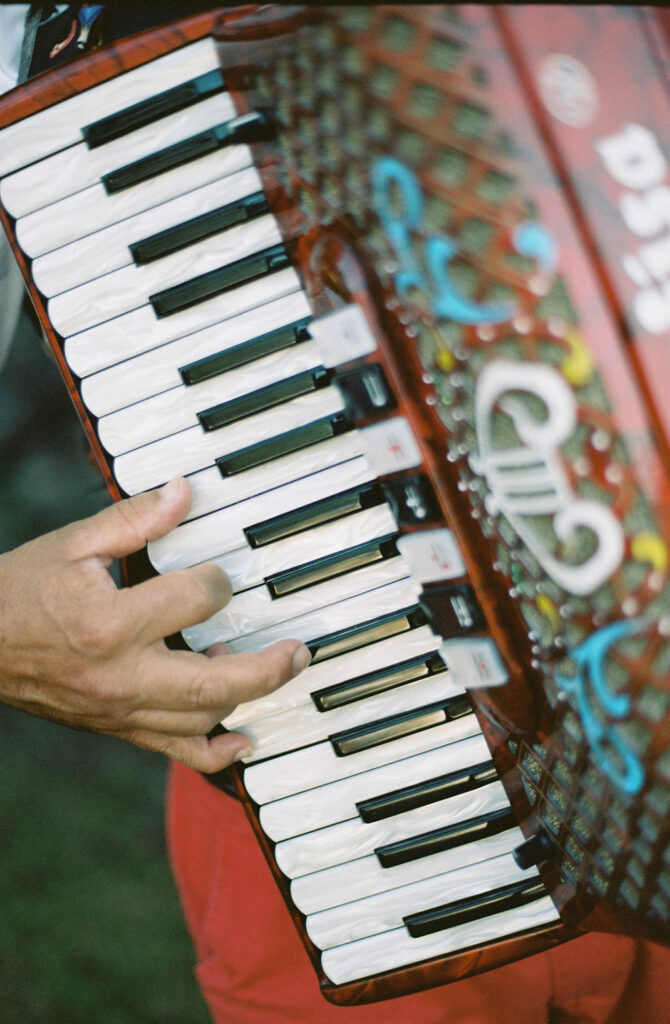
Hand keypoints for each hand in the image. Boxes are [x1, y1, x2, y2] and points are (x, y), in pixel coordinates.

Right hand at [0, 477, 310, 771]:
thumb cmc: (22, 591)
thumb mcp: (75, 543)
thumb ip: (135, 519)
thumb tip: (185, 491)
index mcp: (111, 621)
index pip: (197, 599)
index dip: (220, 579)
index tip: (220, 572)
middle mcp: (121, 674)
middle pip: (216, 681)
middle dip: (269, 666)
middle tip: (299, 650)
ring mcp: (120, 709)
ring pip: (202, 719)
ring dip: (248, 698)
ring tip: (275, 671)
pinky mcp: (117, 727)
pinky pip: (175, 751)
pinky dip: (215, 752)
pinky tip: (243, 740)